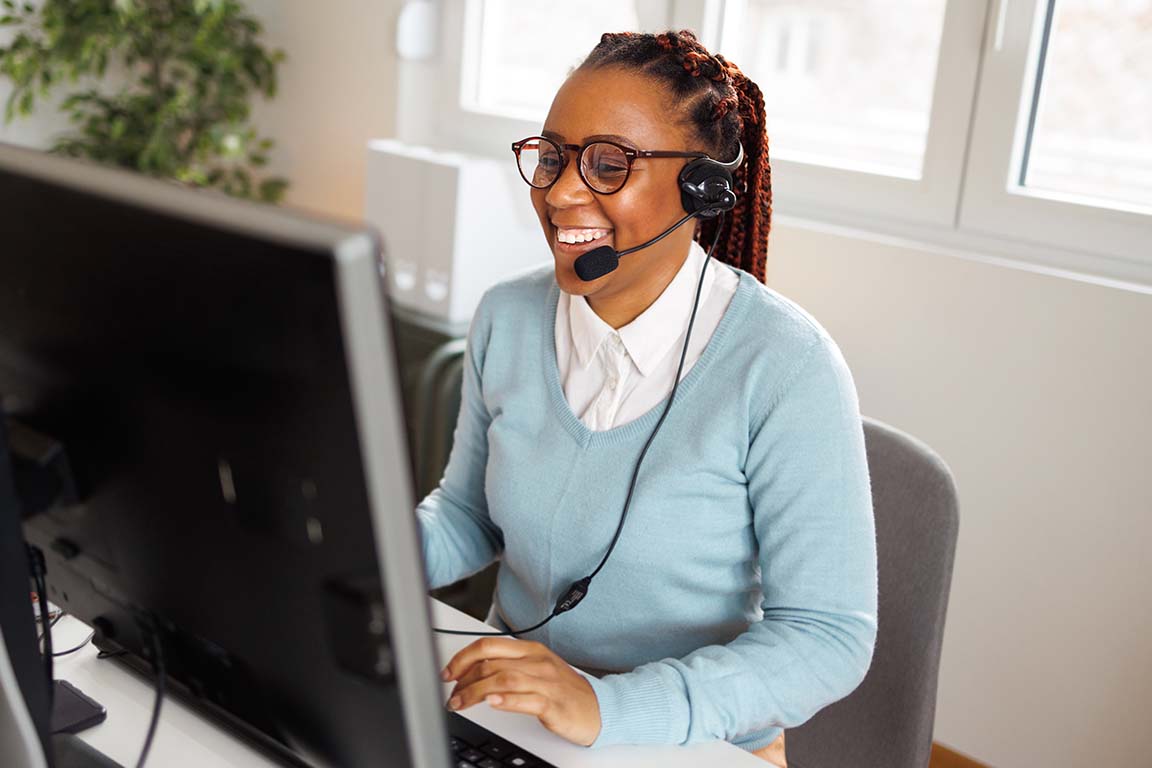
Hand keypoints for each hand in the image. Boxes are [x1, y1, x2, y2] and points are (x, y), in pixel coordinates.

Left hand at [441, 637, 600, 746]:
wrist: (599, 708)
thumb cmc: (564, 690)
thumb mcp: (536, 669)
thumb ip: (508, 666)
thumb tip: (473, 671)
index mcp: (530, 650)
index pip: (488, 646)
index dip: (463, 658)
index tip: (448, 673)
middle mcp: (537, 662)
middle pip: (490, 664)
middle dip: (464, 680)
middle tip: (452, 695)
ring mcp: (546, 682)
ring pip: (503, 680)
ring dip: (476, 692)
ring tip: (461, 702)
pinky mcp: (553, 704)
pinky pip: (527, 699)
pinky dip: (507, 700)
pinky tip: (492, 703)